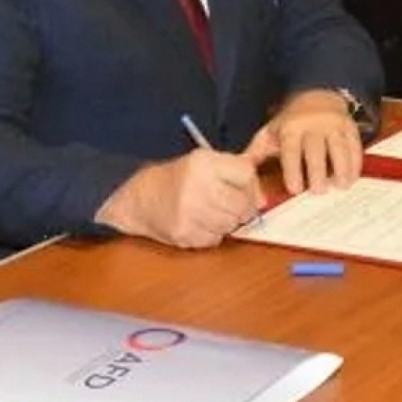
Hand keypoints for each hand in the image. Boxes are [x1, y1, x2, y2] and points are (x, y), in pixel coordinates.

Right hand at [96, 149, 263, 248]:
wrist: (138, 199)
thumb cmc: (178, 179)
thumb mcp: (206, 162)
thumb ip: (237, 174)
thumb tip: (263, 201)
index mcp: (203, 162)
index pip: (247, 174)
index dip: (250, 184)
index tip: (242, 188)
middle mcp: (196, 185)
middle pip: (242, 204)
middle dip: (241, 208)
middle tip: (228, 205)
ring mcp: (189, 212)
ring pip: (232, 224)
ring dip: (227, 222)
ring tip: (211, 212)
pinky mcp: (183, 234)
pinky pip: (215, 239)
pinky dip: (212, 234)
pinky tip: (199, 223)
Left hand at [244, 89, 363, 195]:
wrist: (316, 95)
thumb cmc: (292, 121)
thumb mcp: (271, 131)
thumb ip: (257, 153)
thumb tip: (242, 175)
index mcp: (291, 128)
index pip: (291, 151)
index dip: (293, 170)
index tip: (296, 189)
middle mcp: (313, 125)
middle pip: (316, 150)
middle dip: (318, 172)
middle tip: (319, 191)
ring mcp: (333, 125)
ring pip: (339, 147)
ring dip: (342, 168)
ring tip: (341, 186)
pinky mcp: (349, 127)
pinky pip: (354, 145)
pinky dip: (355, 162)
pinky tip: (352, 177)